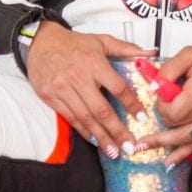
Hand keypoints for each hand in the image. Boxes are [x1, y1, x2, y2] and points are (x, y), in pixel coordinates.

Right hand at [24, 23, 152, 158]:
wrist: (40, 41)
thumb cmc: (73, 43)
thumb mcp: (101, 40)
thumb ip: (127, 48)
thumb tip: (150, 53)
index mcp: (94, 63)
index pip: (118, 87)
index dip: (131, 104)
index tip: (141, 118)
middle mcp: (78, 77)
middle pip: (101, 109)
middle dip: (117, 131)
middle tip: (129, 146)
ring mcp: (62, 88)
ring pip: (85, 118)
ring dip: (101, 137)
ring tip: (113, 151)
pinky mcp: (50, 96)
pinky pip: (70, 118)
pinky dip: (83, 131)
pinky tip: (94, 140)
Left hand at [133, 42, 191, 165]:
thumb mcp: (190, 54)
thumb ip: (168, 69)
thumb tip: (153, 85)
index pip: (171, 110)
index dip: (160, 105)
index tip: (160, 95)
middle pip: (176, 126)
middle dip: (161, 120)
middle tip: (151, 117)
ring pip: (185, 139)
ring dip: (164, 143)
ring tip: (144, 146)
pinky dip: (183, 153)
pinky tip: (170, 160)